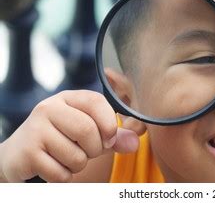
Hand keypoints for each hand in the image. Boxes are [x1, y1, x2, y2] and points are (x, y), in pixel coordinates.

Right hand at [0, 90, 139, 182]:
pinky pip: (61, 173)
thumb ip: (114, 135)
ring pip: (76, 156)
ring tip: (67, 157)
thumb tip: (135, 142)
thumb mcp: (88, 131)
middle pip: (87, 130)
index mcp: (69, 98)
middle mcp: (50, 108)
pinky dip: (64, 176)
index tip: (109, 138)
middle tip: (87, 151)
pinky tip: (54, 166)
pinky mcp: (27, 152)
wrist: (19, 154)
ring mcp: (36, 129)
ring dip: (78, 165)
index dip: (108, 123)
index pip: (96, 101)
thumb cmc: (61, 139)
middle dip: (95, 149)